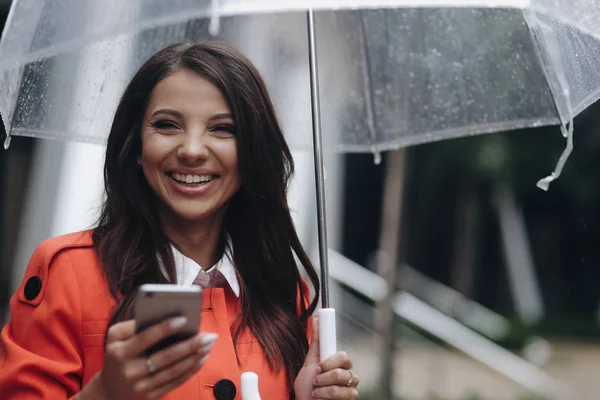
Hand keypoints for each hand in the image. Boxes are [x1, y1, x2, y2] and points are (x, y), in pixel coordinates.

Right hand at [81, 316, 217, 399]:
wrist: (109, 391)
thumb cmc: (116, 355)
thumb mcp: (114, 338)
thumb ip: (132, 325)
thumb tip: (160, 316)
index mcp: (121, 353)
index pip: (145, 338)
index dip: (164, 328)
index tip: (184, 318)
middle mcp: (131, 371)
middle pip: (166, 357)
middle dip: (190, 344)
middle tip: (209, 335)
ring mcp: (142, 386)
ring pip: (175, 370)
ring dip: (195, 357)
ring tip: (209, 344)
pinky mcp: (151, 396)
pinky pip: (176, 382)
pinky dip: (191, 369)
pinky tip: (202, 358)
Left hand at [294, 314, 359, 399]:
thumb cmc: (307, 386)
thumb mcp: (309, 362)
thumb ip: (316, 341)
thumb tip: (316, 318)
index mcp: (339, 364)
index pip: (344, 357)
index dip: (331, 361)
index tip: (319, 366)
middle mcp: (348, 375)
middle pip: (343, 370)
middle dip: (324, 375)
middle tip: (315, 380)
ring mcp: (350, 388)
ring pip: (342, 382)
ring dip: (324, 388)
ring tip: (316, 391)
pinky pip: (345, 395)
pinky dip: (327, 397)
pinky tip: (322, 399)